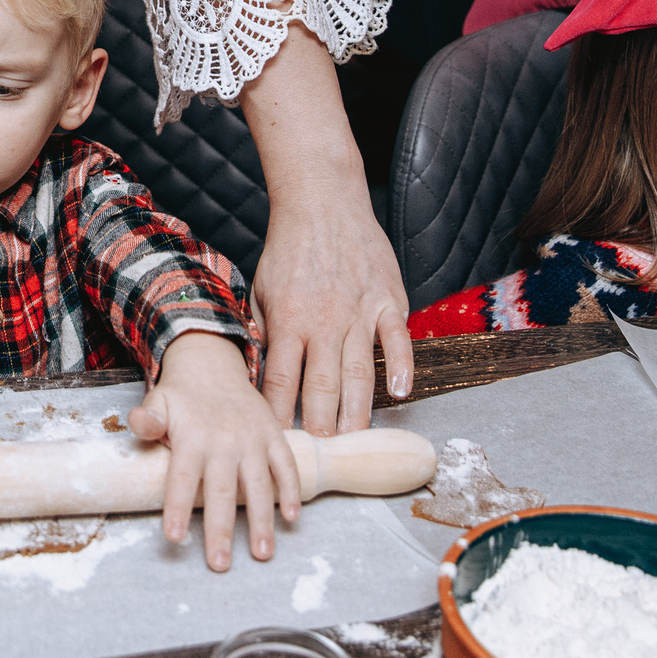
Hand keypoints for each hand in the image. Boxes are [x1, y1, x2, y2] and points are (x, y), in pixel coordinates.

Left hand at [127, 334, 301, 571]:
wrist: (213, 363)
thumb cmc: (182, 395)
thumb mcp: (159, 402)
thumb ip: (148, 418)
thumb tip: (137, 422)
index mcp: (192, 438)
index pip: (182, 479)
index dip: (177, 508)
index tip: (174, 538)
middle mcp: (223, 441)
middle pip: (222, 492)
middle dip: (221, 530)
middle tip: (219, 564)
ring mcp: (251, 439)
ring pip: (258, 484)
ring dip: (262, 521)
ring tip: (262, 553)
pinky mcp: (272, 435)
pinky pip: (285, 465)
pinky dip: (291, 490)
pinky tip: (291, 518)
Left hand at [253, 205, 412, 434]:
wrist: (322, 202)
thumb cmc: (288, 248)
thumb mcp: (261, 288)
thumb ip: (261, 330)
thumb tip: (254, 372)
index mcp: (288, 319)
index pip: (281, 379)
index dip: (279, 414)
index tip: (278, 442)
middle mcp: (324, 320)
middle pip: (320, 384)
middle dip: (319, 423)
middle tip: (320, 455)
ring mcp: (359, 311)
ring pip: (359, 371)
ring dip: (356, 409)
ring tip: (354, 439)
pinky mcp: (388, 300)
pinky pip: (397, 339)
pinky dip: (401, 366)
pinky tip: (402, 393)